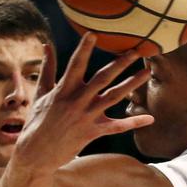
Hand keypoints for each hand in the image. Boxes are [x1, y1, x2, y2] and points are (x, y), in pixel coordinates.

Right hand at [13, 33, 153, 171]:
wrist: (36, 153)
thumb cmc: (38, 120)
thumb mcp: (41, 93)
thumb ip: (47, 68)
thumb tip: (46, 45)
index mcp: (63, 90)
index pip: (75, 65)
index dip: (84, 49)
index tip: (93, 34)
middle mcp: (77, 101)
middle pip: (102, 79)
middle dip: (119, 64)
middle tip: (135, 51)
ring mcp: (86, 117)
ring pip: (114, 97)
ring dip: (132, 84)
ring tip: (146, 72)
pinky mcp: (93, 132)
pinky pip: (117, 126)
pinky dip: (133, 122)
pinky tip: (149, 118)